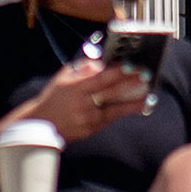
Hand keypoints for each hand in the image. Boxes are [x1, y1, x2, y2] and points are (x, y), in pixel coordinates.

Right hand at [28, 58, 148, 145]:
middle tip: (145, 77)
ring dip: (132, 102)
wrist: (42, 124)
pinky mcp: (91, 129)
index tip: (130, 65)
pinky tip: (136, 107)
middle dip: (129, 84)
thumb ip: (81, 68)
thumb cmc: (54, 97)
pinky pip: (110, 119)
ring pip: (114, 109)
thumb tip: (99, 62)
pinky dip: (123, 112)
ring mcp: (88, 117)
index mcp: (76, 87)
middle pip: (110, 92)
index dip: (116, 72)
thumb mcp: (63, 78)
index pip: (100, 78)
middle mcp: (83, 102)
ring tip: (147, 97)